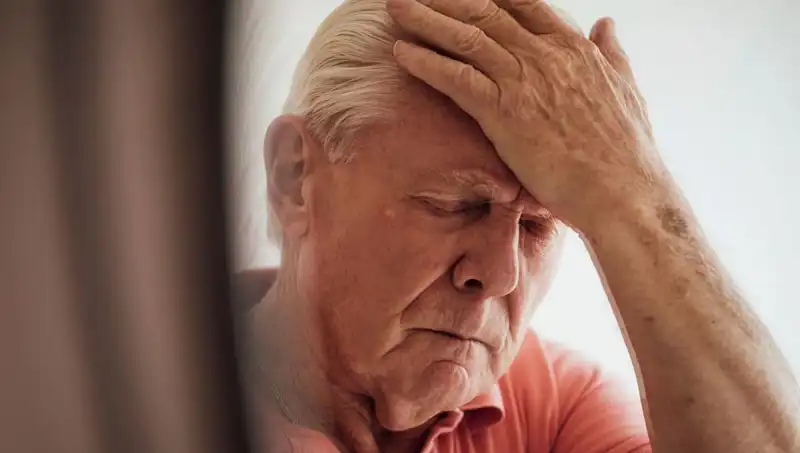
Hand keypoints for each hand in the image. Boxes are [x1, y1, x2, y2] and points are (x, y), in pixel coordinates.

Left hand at [387, 0, 670, 231]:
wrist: (624, 192)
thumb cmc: (626, 151)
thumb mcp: (625, 88)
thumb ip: (610, 53)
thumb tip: (606, 24)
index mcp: (573, 47)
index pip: (523, 2)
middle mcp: (546, 55)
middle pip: (486, 12)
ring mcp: (525, 81)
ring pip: (467, 39)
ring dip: (426, 20)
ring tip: (395, 7)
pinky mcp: (506, 114)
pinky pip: (457, 78)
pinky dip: (427, 63)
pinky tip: (400, 52)